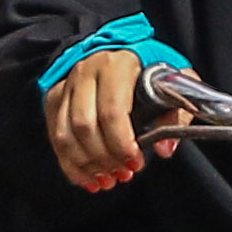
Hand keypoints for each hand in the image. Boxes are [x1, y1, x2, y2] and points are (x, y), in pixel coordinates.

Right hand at [42, 47, 173, 191]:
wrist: (119, 52)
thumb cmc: (150, 70)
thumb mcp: (174, 82)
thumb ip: (177, 113)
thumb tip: (165, 148)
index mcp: (117, 65)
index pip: (111, 111)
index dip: (122, 143)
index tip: (136, 162)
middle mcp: (86, 72)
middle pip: (84, 126)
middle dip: (104, 158)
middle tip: (124, 173)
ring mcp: (67, 86)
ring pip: (65, 136)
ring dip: (86, 165)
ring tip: (107, 179)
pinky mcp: (55, 99)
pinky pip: (55, 138)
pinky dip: (70, 165)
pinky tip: (87, 178)